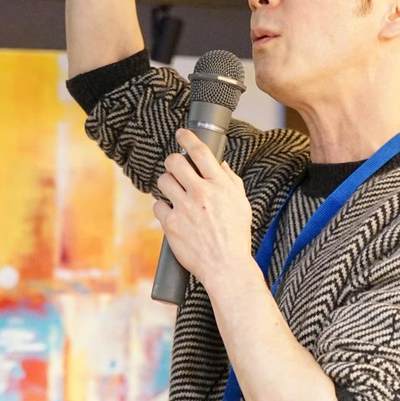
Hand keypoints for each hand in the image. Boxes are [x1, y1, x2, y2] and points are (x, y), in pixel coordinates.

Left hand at [153, 129, 255, 293]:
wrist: (225, 266)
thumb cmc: (236, 236)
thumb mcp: (241, 204)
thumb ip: (231, 181)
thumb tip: (220, 164)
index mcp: (220, 186)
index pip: (201, 152)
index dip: (188, 138)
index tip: (181, 133)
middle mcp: (201, 193)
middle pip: (175, 162)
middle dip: (172, 161)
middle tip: (175, 167)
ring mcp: (185, 208)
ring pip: (163, 181)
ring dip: (166, 183)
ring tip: (174, 191)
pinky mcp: (171, 224)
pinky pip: (157, 205)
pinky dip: (162, 207)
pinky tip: (171, 213)